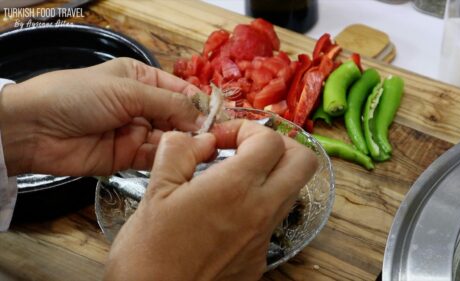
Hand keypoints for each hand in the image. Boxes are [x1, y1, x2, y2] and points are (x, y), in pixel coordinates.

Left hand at [0, 58, 202, 175]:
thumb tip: (202, 118)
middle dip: (195, 126)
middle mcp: (141, 105)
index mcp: (141, 80)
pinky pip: (154, 157)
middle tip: (215, 138)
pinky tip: (183, 158)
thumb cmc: (79, 95)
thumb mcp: (128, 91)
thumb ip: (167, 104)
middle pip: (178, 117)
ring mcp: (134, 132)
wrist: (35, 128)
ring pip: (169, 138)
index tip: (220, 117)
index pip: (179, 91)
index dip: (200, 103)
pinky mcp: (127, 157)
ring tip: (203, 149)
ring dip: (184, 143)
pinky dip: (168, 158)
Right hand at [104, 120, 317, 280]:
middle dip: (280, 145)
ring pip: (292, 191)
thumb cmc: (150, 252)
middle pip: (303, 162)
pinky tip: (226, 212)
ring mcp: (264, 237)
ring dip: (271, 175)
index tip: (221, 139)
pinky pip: (272, 220)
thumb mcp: (156, 191)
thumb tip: (197, 138)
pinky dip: (258, 205)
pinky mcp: (259, 257)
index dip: (247, 129)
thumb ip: (178, 151)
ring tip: (234, 178)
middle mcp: (260, 210)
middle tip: (247, 149)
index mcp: (235, 187)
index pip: (271, 140)